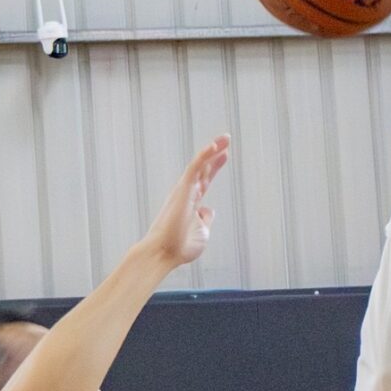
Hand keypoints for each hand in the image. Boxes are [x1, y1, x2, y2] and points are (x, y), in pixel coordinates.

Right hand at [144, 136, 229, 268]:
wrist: (164, 253)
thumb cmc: (180, 247)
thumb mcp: (202, 233)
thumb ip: (205, 219)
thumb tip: (208, 209)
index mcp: (191, 203)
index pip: (205, 180)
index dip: (215, 167)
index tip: (225, 155)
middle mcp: (186, 193)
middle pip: (204, 168)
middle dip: (215, 154)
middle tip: (226, 138)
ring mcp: (184, 190)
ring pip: (200, 164)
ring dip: (213, 150)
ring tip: (226, 137)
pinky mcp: (182, 189)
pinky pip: (194, 168)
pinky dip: (204, 156)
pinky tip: (214, 146)